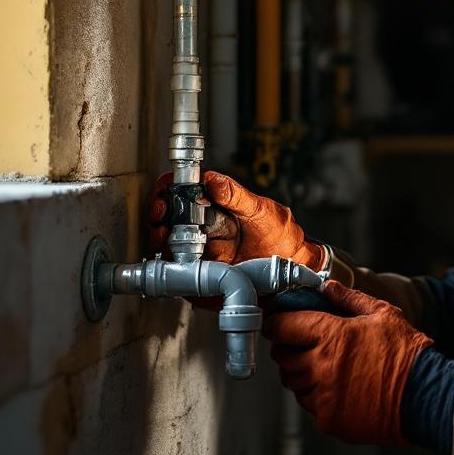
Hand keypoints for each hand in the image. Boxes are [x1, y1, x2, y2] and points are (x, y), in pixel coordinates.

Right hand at [146, 170, 324, 267]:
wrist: (294, 269)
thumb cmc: (281, 237)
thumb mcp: (262, 211)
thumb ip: (237, 196)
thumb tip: (212, 179)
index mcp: (216, 207)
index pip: (183, 192)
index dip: (170, 188)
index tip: (166, 188)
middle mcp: (204, 229)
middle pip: (169, 217)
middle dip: (160, 212)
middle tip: (162, 212)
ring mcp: (200, 252)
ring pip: (167, 243)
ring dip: (159, 237)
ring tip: (164, 233)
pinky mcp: (200, 275)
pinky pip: (178, 271)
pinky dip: (170, 264)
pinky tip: (173, 257)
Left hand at [262, 280, 433, 445]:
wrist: (424, 396)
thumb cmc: (406, 352)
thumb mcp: (382, 314)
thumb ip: (349, 298)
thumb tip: (327, 287)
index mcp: (330, 335)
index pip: (282, 327)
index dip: (277, 323)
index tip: (279, 324)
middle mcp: (320, 366)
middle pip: (282, 357)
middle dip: (288, 349)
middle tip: (304, 345)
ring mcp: (323, 396)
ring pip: (294, 383)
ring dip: (302, 374)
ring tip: (326, 368)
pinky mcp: (329, 420)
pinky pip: (310, 405)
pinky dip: (318, 396)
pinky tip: (340, 388)